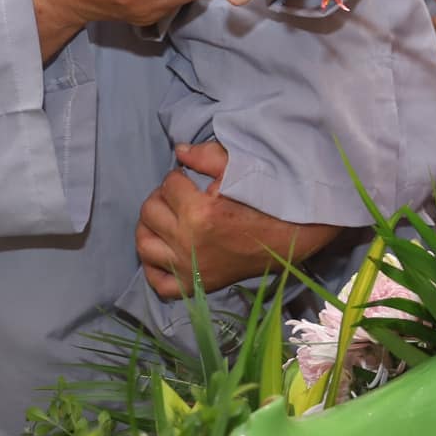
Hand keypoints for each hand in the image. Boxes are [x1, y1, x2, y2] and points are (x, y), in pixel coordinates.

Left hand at [136, 142, 340, 297]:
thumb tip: (179, 151)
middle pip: (150, 212)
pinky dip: (153, 269)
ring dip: (148, 228)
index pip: (168, 184)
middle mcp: (188, 242)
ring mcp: (189, 267)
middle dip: (161, 197)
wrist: (290, 238)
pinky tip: (161, 253)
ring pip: (144, 246)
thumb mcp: (240, 170)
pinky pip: (159, 283)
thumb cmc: (266, 201)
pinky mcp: (196, 284)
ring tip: (163, 220)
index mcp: (199, 212)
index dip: (178, 177)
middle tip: (177, 196)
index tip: (189, 180)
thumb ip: (206, 156)